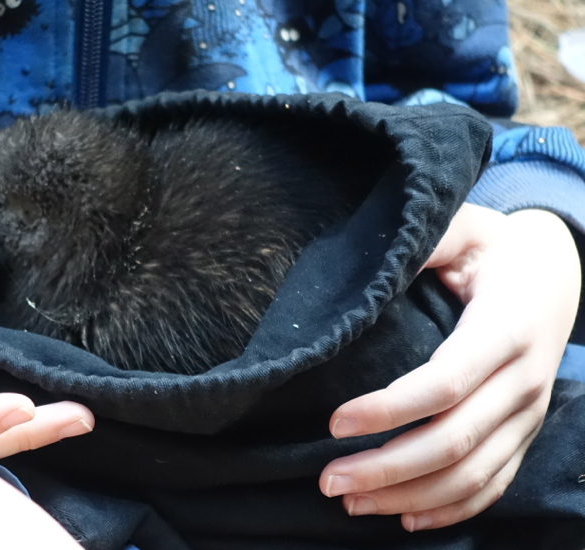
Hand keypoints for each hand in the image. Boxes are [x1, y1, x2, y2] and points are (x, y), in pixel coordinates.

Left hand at [319, 203, 580, 530]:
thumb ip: (428, 240)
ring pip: (472, 474)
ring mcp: (528, 414)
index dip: (389, 409)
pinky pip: (495, 483)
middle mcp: (522, 381)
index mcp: (504, 330)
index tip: (335, 423)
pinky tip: (407, 518)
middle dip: (387, 468)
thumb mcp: (465, 228)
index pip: (443, 383)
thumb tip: (382, 256)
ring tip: (350, 502)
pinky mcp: (524, 432)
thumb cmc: (497, 249)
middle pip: (453, 441)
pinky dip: (452, 508)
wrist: (558, 272)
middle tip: (327, 480)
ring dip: (409, 496)